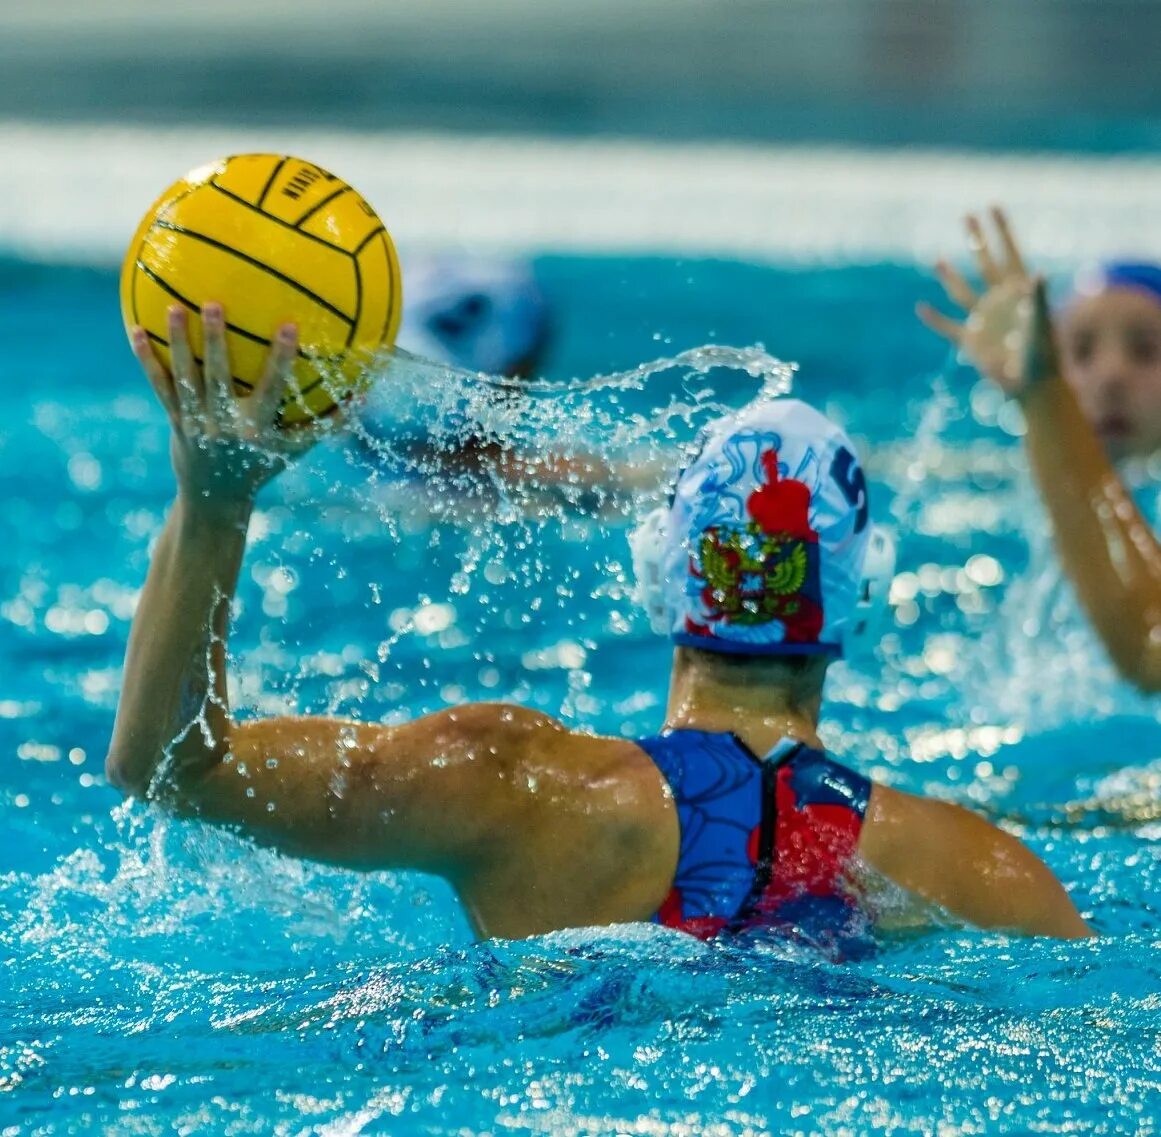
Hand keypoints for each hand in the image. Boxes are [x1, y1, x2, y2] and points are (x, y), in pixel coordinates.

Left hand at [131, 303, 338, 509]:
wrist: (214, 499)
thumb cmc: (262, 467)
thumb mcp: (296, 448)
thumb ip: (328, 423)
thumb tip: (363, 396)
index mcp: (256, 427)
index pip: (272, 387)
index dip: (281, 359)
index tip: (289, 327)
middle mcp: (224, 423)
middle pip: (218, 376)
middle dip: (216, 340)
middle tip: (214, 304)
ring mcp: (196, 422)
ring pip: (186, 376)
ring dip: (179, 342)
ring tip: (175, 308)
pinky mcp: (175, 421)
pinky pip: (159, 385)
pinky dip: (147, 359)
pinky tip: (136, 329)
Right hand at [917, 207, 1037, 395]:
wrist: (1032, 385)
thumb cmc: (1043, 355)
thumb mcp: (1041, 324)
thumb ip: (1040, 299)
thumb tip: (1039, 274)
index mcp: (1019, 291)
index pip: (1009, 252)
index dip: (1001, 229)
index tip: (992, 206)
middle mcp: (999, 300)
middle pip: (984, 262)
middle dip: (976, 239)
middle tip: (966, 215)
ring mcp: (983, 320)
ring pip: (961, 291)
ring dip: (949, 275)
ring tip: (936, 259)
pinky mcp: (970, 342)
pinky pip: (948, 327)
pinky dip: (934, 319)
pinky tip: (921, 308)